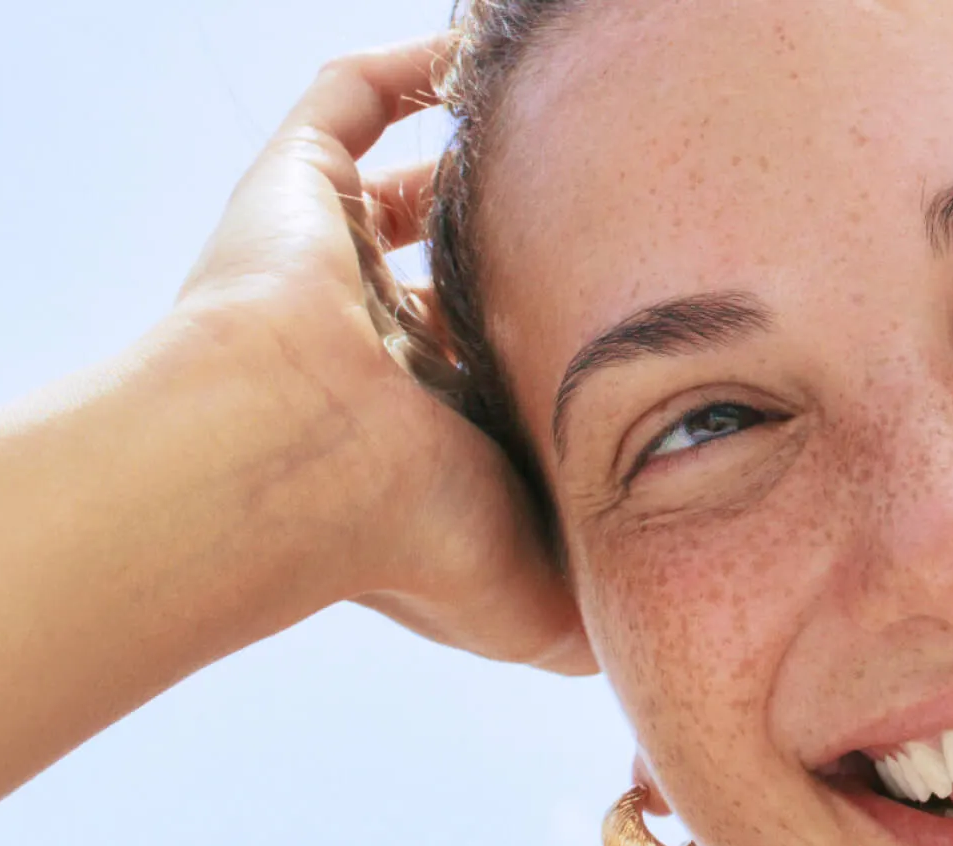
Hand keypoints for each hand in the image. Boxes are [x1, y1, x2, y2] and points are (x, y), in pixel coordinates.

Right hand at [164, 38, 592, 673]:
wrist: (288, 465)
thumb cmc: (403, 542)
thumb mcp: (538, 614)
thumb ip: (605, 623)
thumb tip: (664, 676)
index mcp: (426, 434)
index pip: (503, 379)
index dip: (563, 355)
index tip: (648, 335)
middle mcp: (376, 343)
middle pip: (468, 278)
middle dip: (532, 255)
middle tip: (625, 220)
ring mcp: (331, 262)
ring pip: (412, 187)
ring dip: (481, 161)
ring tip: (565, 134)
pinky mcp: (293, 186)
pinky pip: (350, 98)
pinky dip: (409, 66)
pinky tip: (483, 51)